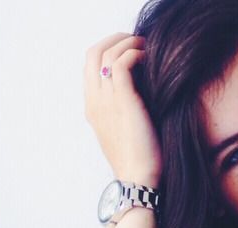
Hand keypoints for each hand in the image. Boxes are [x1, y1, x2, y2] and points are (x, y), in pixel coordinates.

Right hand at [84, 33, 161, 187]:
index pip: (89, 66)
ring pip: (106, 54)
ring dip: (127, 43)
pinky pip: (121, 63)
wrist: (139, 178)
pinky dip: (135, 54)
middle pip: (92, 53)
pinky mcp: (123, 101)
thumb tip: (142, 91)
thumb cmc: (140, 159)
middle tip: (136, 40)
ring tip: (146, 45)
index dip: (107, 51)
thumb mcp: (126, 130)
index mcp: (92, 107)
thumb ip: (125, 110)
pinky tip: (148, 58)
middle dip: (114, 39)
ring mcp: (105, 100)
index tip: (129, 50)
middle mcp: (94, 101)